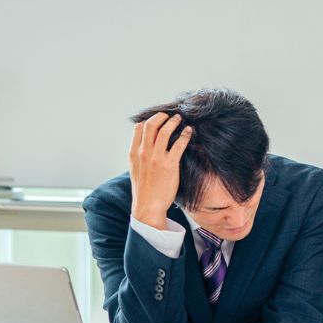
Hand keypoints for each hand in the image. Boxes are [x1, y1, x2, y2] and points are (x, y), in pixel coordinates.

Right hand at [129, 112, 192, 228]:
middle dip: (160, 116)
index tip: (157, 118)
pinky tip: (189, 131)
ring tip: (179, 119)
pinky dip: (185, 135)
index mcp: (134, 153)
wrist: (147, 207)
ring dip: (173, 122)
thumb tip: (145, 146)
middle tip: (168, 115)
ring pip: (164, 131)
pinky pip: (178, 144)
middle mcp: (143, 153)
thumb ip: (139, 156)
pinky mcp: (169, 165)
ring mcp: (156, 158)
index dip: (148, 119)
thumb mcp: (135, 170)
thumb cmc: (144, 190)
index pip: (139, 128)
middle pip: (151, 125)